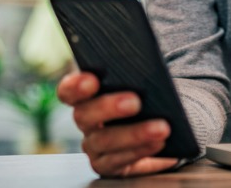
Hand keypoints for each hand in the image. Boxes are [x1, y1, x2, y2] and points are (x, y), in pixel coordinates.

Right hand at [57, 72, 179, 176]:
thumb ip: (134, 75)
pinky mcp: (107, 165)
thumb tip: (146, 65)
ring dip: (134, 133)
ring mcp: (94, 145)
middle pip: (84, 115)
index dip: (75, 86)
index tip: (92, 81)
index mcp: (87, 95)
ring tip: (161, 128)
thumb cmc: (147, 99)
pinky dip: (140, 151)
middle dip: (109, 107)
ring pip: (104, 140)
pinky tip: (158, 143)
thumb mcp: (140, 84)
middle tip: (136, 102)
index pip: (69, 90)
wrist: (160, 130)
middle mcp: (86, 121)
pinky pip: (118, 161)